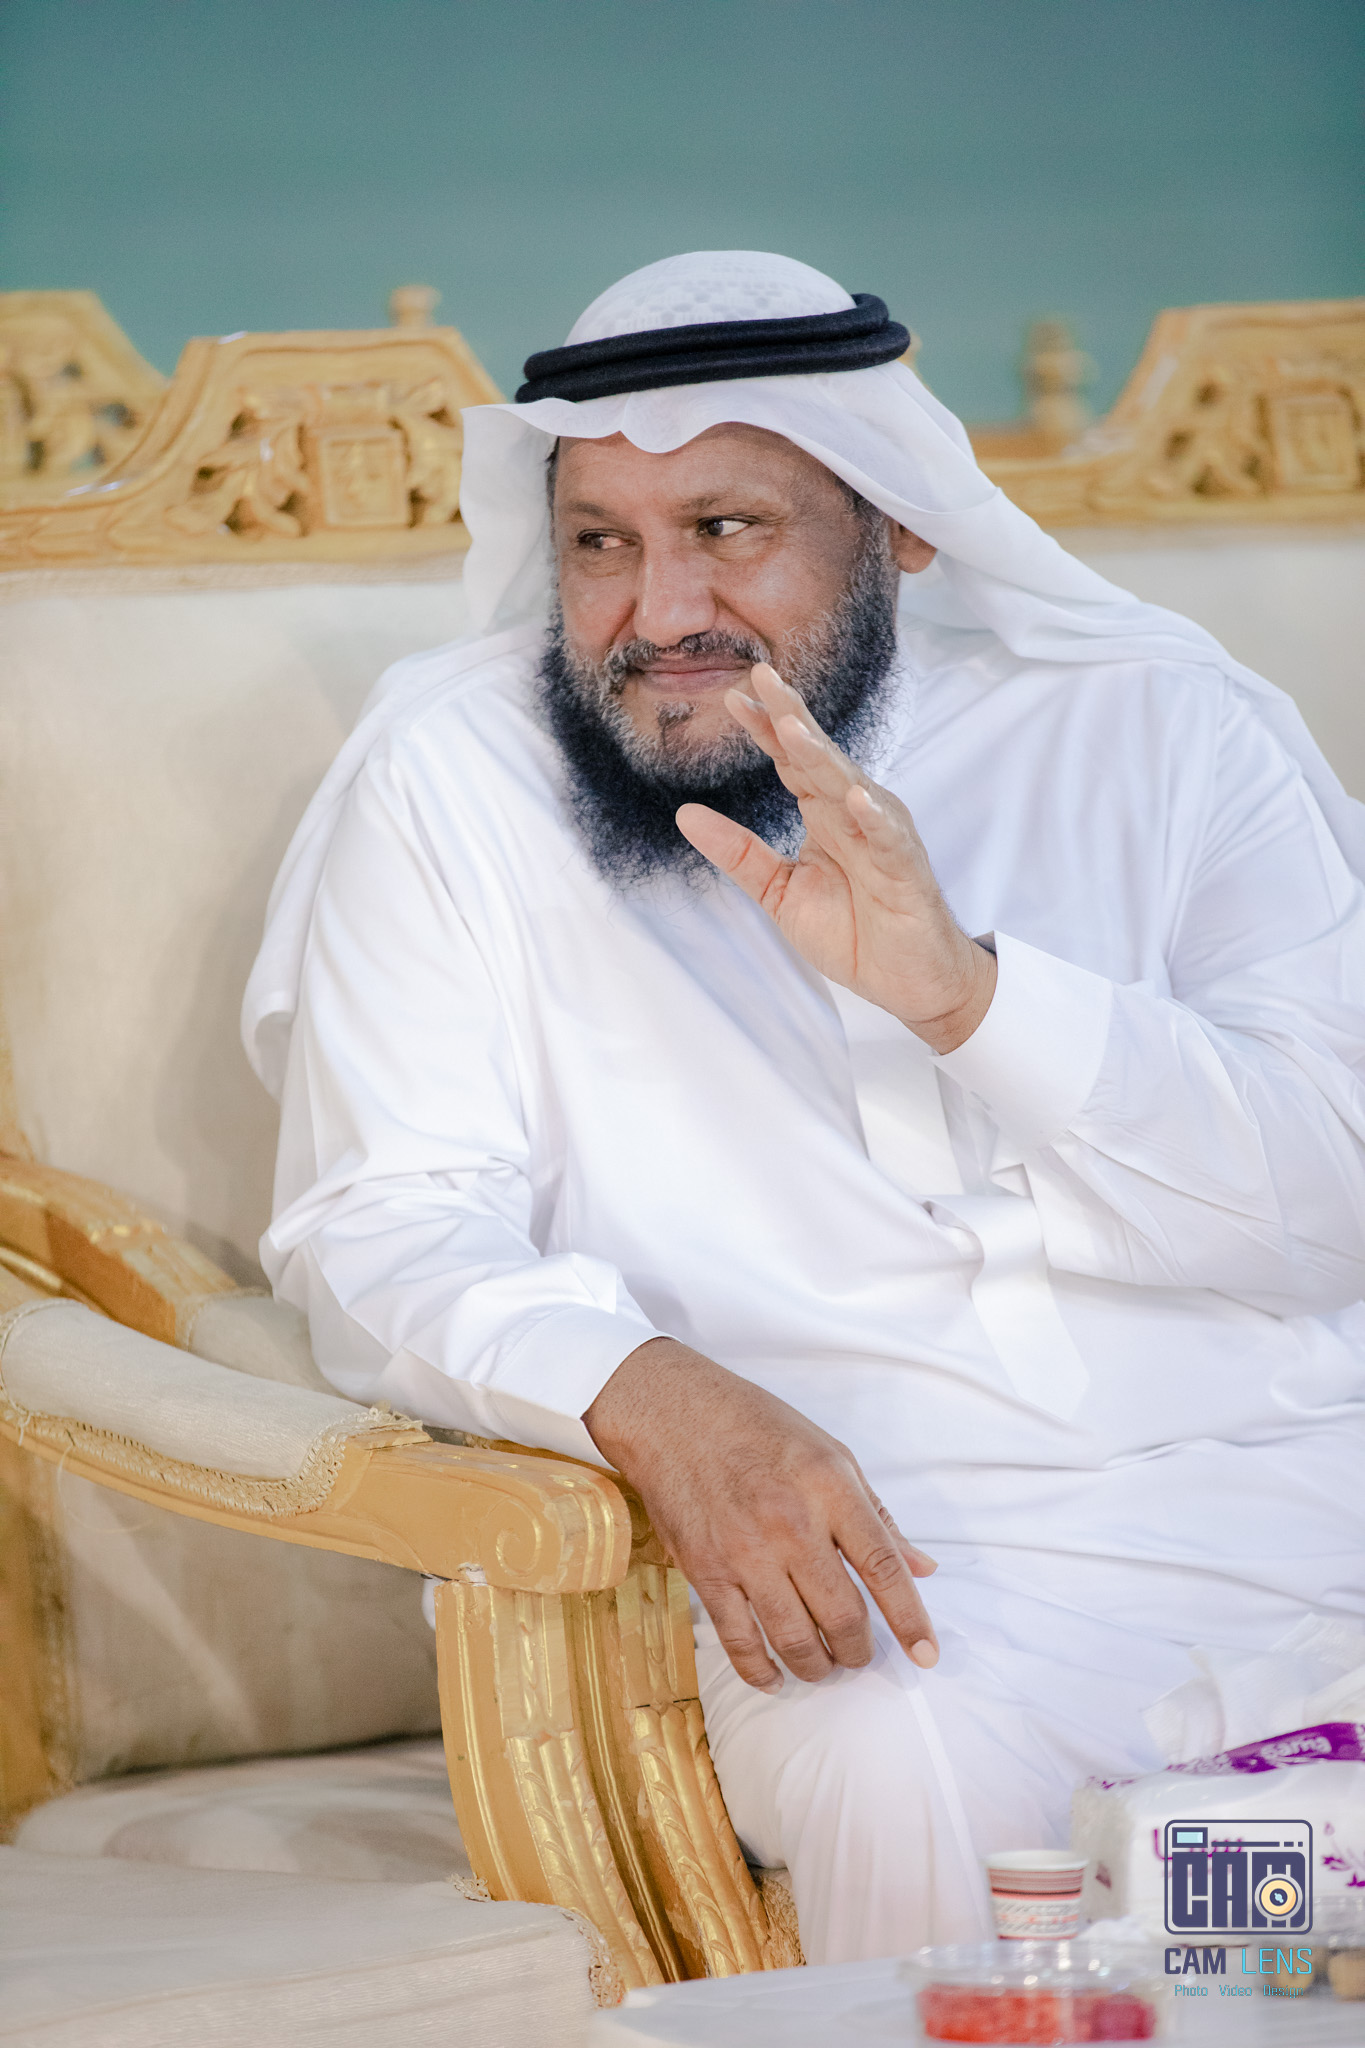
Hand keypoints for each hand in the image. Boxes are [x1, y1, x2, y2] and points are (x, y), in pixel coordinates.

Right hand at [584, 1337, 938, 1690]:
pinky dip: (761, 1670)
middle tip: (860, 1655)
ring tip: (824, 1664)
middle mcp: (791, 1523)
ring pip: (794, 1638)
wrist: (671, 1413)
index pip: (883, 1567)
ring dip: (817, 1665)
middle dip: (859, 1650)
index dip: (910, 1620)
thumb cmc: (757, 1426)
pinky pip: (739, 1640)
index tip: (926, 1655)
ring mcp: (745, 1551)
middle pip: (842, 1615)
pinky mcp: (705, 1570)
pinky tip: (775, 1676)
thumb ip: (876, 1514)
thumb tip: (922, 1568)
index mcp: (830, 1488)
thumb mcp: (831, 1453)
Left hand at [676, 663, 995, 1053]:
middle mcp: (853, 813)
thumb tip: (684, 814)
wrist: (907, 981)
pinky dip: (873, 816)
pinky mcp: (905, 868)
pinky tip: (855, 797)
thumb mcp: (779, 891)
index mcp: (823, 814)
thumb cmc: (853, 931)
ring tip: (793, 726)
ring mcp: (882, 836)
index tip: (733, 697)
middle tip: (763, 677)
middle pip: (818, 756)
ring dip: (823, 756)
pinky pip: (888, 837)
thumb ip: (738, 852)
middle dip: (791, 716)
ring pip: (849, 786)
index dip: (764, 728)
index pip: (790, 760)